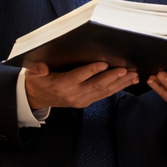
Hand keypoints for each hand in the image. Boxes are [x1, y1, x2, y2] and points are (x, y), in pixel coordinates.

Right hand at [24, 60, 139, 109]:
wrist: (37, 98)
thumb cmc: (38, 81)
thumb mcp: (33, 74)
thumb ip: (37, 70)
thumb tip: (40, 68)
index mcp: (61, 85)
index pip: (78, 77)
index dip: (91, 70)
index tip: (103, 64)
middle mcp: (73, 94)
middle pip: (96, 85)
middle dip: (112, 77)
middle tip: (126, 70)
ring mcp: (81, 100)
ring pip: (103, 91)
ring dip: (119, 84)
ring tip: (133, 76)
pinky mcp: (86, 102)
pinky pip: (104, 95)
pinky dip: (117, 88)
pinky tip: (127, 82)